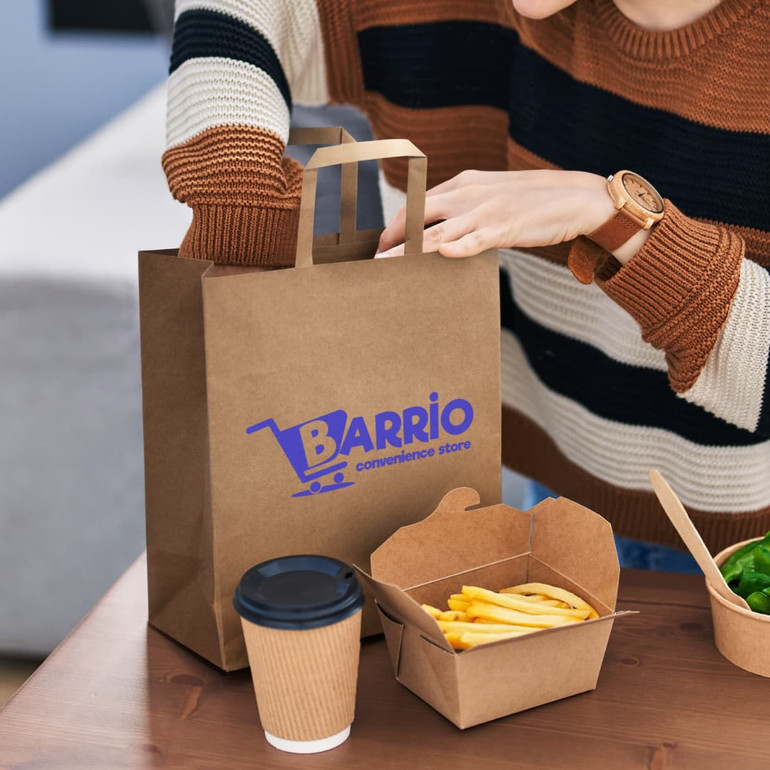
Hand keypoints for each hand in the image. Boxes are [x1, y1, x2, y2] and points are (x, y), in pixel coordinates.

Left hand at [376, 169, 646, 262]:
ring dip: (409, 250)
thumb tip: (441, 233)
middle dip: (391, 237)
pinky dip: (458, 247)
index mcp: (464, 183)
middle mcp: (469, 193)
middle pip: (418, 214)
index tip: (377, 243)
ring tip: (385, 265)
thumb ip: (465, 210)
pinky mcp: (506, 228)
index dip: (396, 223)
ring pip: (438, 231)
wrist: (577, 197)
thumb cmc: (532, 202)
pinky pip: (476, 239)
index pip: (419, 202)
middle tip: (372, 259)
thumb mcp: (492, 197)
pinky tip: (440, 255)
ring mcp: (487, 211)